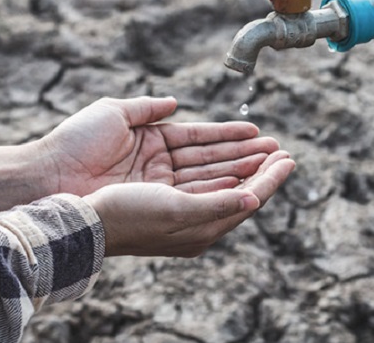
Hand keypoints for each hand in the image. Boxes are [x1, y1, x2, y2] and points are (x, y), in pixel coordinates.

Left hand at [37, 96, 279, 195]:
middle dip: (248, 157)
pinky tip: (253, 185)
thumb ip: (147, 108)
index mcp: (152, 145)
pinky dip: (229, 193)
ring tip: (277, 163)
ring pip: (214, 180)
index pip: (201, 140)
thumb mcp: (114, 114)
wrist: (48, 176)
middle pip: (214, 163)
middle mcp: (161, 171)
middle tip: (280, 151)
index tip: (258, 132)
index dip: (230, 136)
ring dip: (246, 172)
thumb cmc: (74, 143)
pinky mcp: (161, 209)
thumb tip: (174, 102)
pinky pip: (202, 199)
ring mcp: (162, 191)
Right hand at [84, 150, 295, 256]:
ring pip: (220, 178)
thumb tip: (254, 198)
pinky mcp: (163, 190)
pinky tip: (228, 156)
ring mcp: (179, 204)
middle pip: (238, 188)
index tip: (289, 158)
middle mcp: (194, 218)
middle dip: (261, 168)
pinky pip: (200, 175)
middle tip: (282, 149)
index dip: (270, 178)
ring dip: (242, 161)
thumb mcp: (178, 211)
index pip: (247, 198)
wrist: (84, 218)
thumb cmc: (129, 217)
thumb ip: (218, 205)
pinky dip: (218, 163)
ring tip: (264, 145)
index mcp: (201, 229)